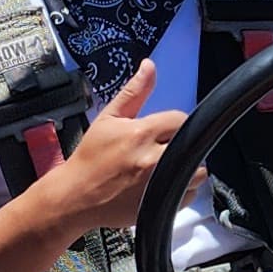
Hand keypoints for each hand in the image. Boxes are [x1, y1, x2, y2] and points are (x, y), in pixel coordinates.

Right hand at [39, 59, 182, 229]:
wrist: (76, 196)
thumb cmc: (90, 158)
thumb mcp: (108, 119)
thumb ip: (134, 92)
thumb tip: (149, 66)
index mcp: (140, 134)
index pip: (179, 119)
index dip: (172, 124)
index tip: (161, 131)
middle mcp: (152, 159)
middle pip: (192, 144)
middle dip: (180, 145)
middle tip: (162, 149)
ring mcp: (158, 185)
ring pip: (196, 171)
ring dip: (187, 168)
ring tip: (165, 168)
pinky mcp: (161, 205)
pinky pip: (189, 194)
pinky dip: (182, 189)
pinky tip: (161, 185)